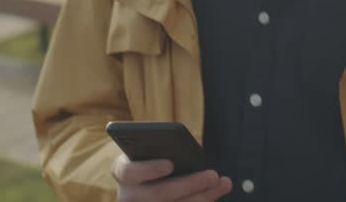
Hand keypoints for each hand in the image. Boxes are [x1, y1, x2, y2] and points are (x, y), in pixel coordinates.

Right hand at [113, 155, 231, 201]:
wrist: (143, 179)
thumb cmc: (150, 157)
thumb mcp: (150, 149)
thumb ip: (163, 148)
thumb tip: (187, 154)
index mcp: (122, 172)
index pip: (129, 172)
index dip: (149, 169)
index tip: (170, 164)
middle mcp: (127, 196)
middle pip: (158, 194)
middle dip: (189, 184)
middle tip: (212, 175)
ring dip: (203, 197)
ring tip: (222, 183)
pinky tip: (216, 193)